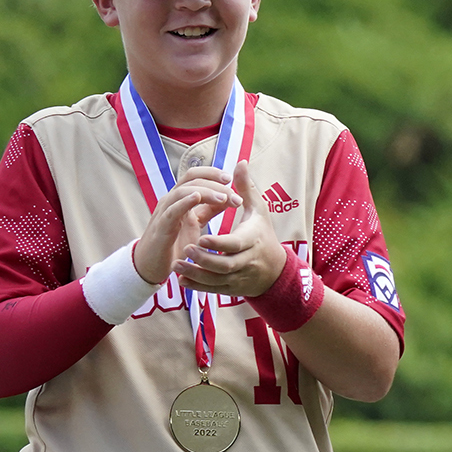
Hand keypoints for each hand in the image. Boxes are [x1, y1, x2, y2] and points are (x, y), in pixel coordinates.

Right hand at [133, 166, 241, 284]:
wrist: (152, 265)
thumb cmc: (174, 243)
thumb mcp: (196, 223)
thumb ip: (209, 210)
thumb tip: (228, 197)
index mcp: (181, 198)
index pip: (196, 176)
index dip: (213, 173)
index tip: (231, 178)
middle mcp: (171, 201)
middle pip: (192, 180)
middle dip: (216, 184)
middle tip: (236, 196)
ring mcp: (164, 212)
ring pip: (183, 191)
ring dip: (206, 192)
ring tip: (224, 198)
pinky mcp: (161, 227)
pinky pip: (172, 210)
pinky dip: (184, 202)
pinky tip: (197, 198)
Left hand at [176, 160, 286, 297]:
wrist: (276, 270)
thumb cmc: (263, 234)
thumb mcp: (258, 210)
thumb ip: (246, 187)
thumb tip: (239, 162)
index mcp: (252, 239)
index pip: (235, 244)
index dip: (218, 244)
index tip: (201, 238)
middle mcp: (247, 260)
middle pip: (225, 264)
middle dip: (204, 260)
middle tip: (186, 249)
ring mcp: (240, 277)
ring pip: (217, 280)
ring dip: (196, 274)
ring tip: (176, 265)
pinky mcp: (232, 288)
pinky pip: (213, 290)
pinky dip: (197, 286)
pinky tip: (181, 279)